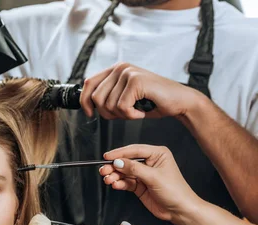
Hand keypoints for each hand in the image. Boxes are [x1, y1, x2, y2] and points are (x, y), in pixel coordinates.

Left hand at [80, 62, 204, 119]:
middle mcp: (120, 67)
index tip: (89, 114)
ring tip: (135, 111)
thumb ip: (108, 95)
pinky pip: (121, 107)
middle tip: (124, 115)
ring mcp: (128, 72)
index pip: (88, 83)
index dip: (85, 101)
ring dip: (121, 115)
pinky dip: (131, 116)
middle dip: (107, 114)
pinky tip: (142, 111)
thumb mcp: (125, 97)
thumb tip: (87, 104)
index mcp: (115, 69)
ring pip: (108, 105)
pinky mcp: (136, 81)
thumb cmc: (153, 102)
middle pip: (96, 98)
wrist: (179, 102)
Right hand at [99, 144, 201, 222]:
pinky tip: (116, 185)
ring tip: (109, 179)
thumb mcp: (154, 177)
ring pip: (124, 172)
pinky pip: (126, 182)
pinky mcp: (139, 185)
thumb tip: (119, 162)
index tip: (107, 157)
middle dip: (114, 166)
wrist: (179, 210)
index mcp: (157, 154)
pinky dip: (119, 183)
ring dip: (115, 176)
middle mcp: (150, 162)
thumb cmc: (176, 191)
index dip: (119, 153)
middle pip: (126, 161)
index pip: (134, 150)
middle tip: (104, 170)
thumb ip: (134, 168)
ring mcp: (144, 174)